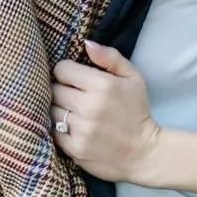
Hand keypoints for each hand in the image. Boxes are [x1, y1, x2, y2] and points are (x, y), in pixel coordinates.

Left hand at [50, 42, 161, 180]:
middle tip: (72, 95)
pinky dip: (59, 129)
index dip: (67, 72)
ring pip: (51, 110)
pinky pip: (53, 132)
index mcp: (102, 85)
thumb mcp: (133, 78)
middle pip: (54, 90)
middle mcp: (88, 106)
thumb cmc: (137, 112)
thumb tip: (86, 44)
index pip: (62, 69)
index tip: (73, 78)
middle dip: (61, 90)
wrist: (144, 153)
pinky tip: (72, 128)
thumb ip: (110, 58)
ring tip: (71, 112)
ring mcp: (80, 129)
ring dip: (58, 109)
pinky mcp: (74, 149)